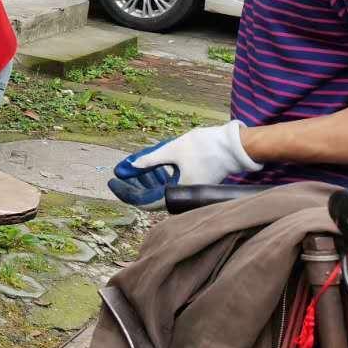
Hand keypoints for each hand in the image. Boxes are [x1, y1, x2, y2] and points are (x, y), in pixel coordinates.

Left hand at [108, 120, 260, 208]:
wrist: (235, 146)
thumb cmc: (205, 148)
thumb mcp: (172, 150)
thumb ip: (149, 160)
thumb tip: (129, 167)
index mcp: (177, 193)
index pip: (143, 201)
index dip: (125, 192)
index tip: (112, 181)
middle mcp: (182, 197)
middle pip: (149, 196)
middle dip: (132, 183)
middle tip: (120, 171)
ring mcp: (187, 190)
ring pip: (159, 189)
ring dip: (144, 179)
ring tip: (133, 166)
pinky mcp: (191, 183)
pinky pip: (169, 184)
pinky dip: (157, 175)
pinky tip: (149, 165)